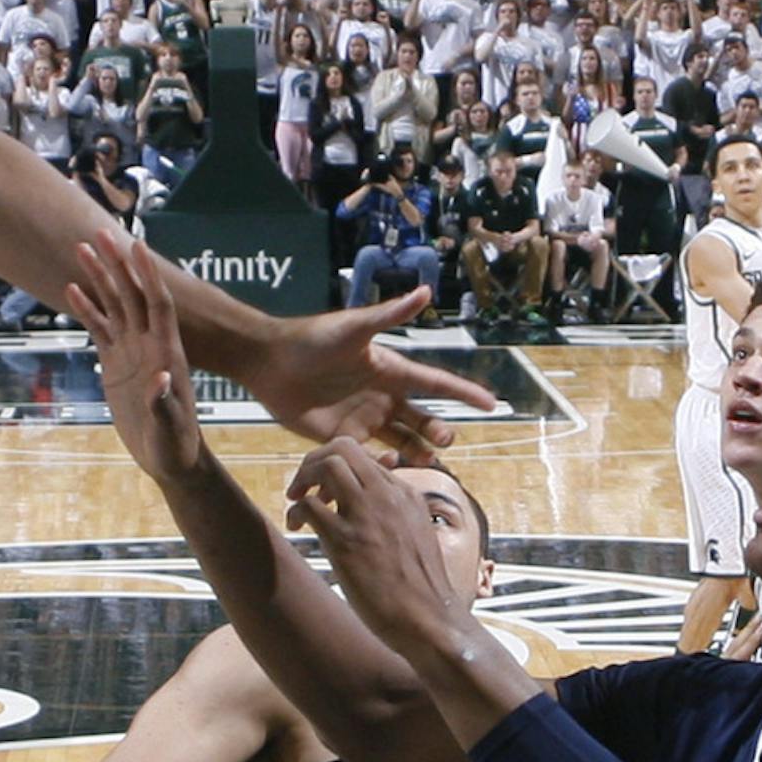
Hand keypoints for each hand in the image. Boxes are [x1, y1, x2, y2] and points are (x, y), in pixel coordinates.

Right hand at [67, 232, 202, 485]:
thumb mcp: (171, 428)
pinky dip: (87, 308)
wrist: (168, 457)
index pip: (158, 303)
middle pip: (132, 294)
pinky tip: (72, 288)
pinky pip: (100, 328)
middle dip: (117, 264)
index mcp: (166, 352)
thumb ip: (163, 404)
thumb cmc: (174, 445)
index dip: (148, 274)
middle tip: (100, 234)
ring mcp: (131, 350)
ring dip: (100, 278)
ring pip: (114, 305)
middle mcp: (149, 343)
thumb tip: (160, 378)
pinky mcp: (115, 362)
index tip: (137, 245)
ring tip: (82, 249)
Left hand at [248, 289, 492, 451]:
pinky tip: (389, 470)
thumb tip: (426, 291)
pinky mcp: (340, 438)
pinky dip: (383, 465)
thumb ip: (390, 314)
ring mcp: (362, 419)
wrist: (269, 361)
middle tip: (445, 440)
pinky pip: (369, 457)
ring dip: (418, 452)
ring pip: (402, 441)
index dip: (463, 393)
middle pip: (422, 419)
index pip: (435, 383)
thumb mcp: (355, 327)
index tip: (492, 404)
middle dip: (439, 430)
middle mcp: (381, 396)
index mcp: (390, 370)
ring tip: (429, 462)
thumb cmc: (312, 338)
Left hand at [283, 443, 465, 656]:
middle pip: (345, 447)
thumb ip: (398, 518)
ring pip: (327, 465)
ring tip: (295, 501)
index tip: (326, 490)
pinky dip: (294, 511)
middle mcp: (388, 496)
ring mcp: (367, 516)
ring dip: (302, 478)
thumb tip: (378, 516)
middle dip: (315, 461)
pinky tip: (295, 528)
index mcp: (407, 494)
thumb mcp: (417, 539)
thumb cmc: (421, 590)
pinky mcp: (346, 541)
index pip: (366, 457)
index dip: (338, 467)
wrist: (430, 621)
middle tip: (302, 486)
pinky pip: (309, 506)